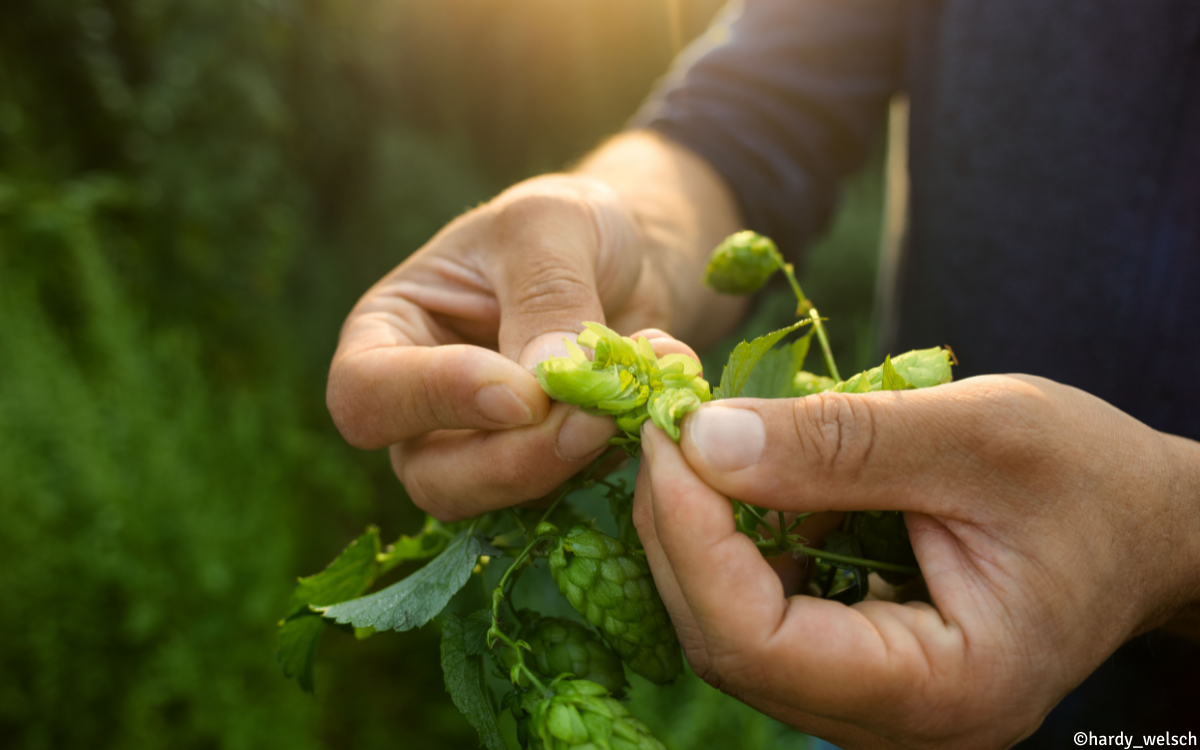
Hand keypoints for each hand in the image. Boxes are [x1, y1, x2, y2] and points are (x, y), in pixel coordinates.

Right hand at [325, 136, 744, 519]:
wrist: (626, 257)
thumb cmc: (564, 225)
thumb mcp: (549, 225)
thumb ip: (543, 296)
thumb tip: (542, 386)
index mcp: (387, 334)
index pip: (367, 396)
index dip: (435, 401)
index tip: (520, 392)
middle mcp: (420, 406)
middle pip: (430, 474)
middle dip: (514, 458)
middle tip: (591, 417)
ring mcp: (478, 448)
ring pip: (494, 502)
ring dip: (566, 466)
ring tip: (627, 403)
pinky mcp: (541, 471)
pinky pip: (565, 494)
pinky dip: (614, 457)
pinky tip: (651, 398)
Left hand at [634, 375, 1199, 748]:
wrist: (1141, 525)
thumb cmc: (1090, 480)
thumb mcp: (981, 436)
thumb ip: (842, 444)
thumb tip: (705, 439)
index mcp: (947, 692)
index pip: (760, 644)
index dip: (693, 538)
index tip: (672, 436)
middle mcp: (900, 725)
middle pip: (729, 648)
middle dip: (680, 531)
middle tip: (668, 428)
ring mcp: (875, 704)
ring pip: (732, 636)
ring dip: (696, 536)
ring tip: (695, 444)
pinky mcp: (859, 667)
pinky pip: (761, 619)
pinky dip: (731, 545)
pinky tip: (735, 481)